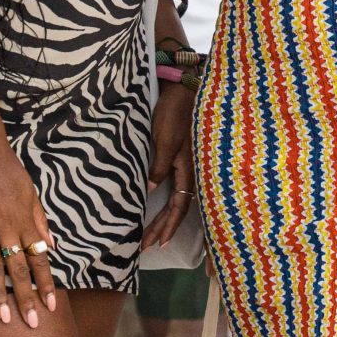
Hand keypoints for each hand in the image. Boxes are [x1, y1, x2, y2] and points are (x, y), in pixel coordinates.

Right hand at [0, 95, 57, 327]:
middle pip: (19, 269)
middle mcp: (6, 228)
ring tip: (5, 318)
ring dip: (0, 295)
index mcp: (25, 221)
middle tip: (32, 324)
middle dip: (27, 298)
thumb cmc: (7, 168)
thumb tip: (52, 245)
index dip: (46, 284)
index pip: (40, 259)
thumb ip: (40, 221)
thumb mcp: (31, 192)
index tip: (53, 306)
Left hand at [142, 80, 196, 250]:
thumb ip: (158, 166)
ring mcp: (190, 166)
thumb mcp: (163, 139)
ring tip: (153, 236)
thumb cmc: (174, 112)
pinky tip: (163, 209)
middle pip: (178, 208)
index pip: (178, 206)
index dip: (167, 226)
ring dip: (166, 219)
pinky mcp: (184, 159)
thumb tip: (149, 191)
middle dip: (162, 228)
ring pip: (179, 200)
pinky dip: (170, 203)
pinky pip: (179, 189)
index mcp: (188, 170)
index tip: (155, 243)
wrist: (186, 89)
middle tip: (145, 247)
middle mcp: (192, 172)